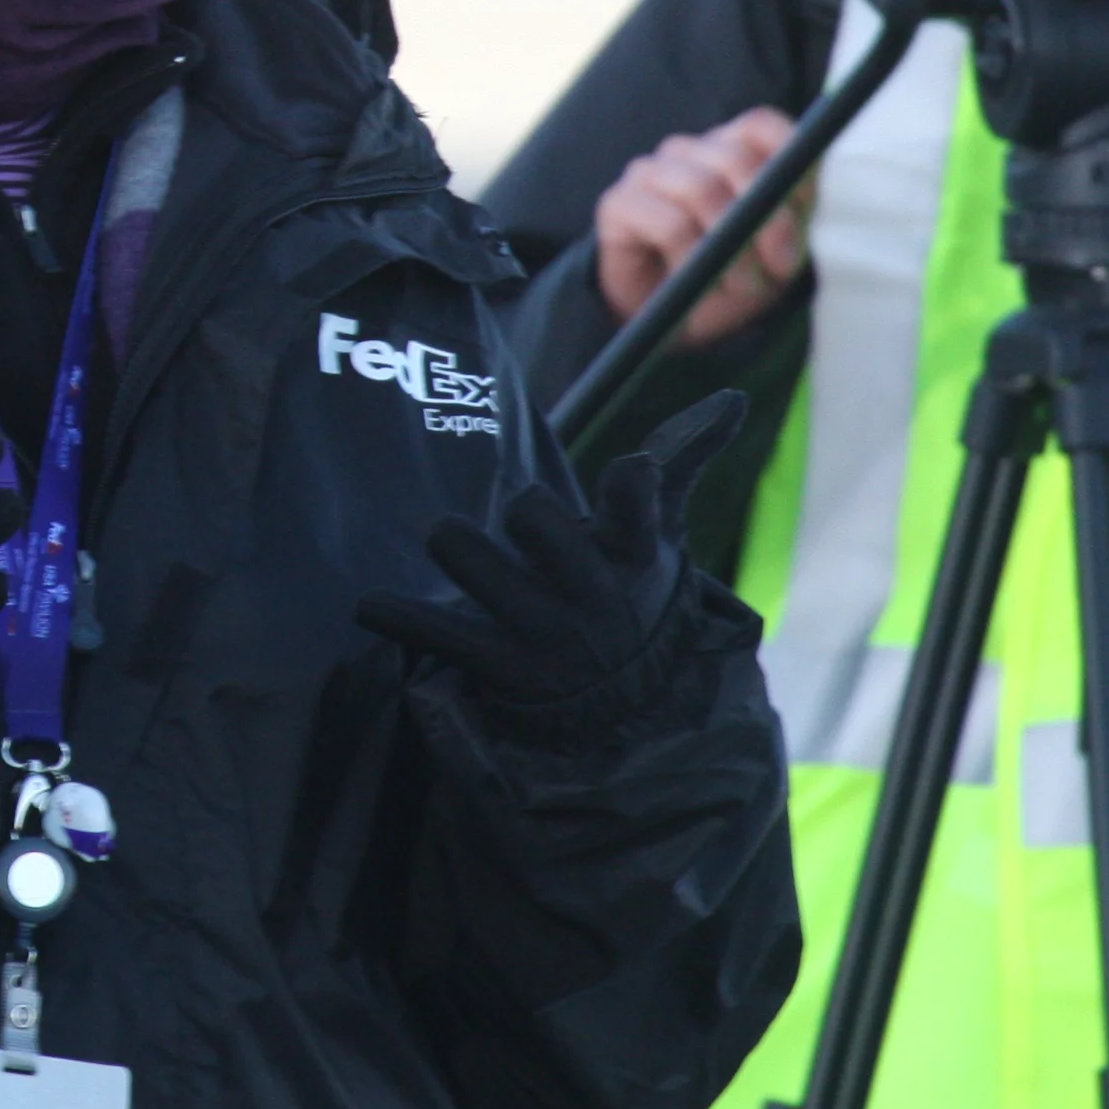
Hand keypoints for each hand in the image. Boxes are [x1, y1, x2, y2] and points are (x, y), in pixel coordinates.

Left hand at [354, 392, 747, 733]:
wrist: (630, 711)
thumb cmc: (637, 594)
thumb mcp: (664, 535)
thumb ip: (682, 460)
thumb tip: (734, 397)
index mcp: (632, 555)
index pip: (637, 510)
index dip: (633, 488)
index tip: (635, 470)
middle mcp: (586, 593)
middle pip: (533, 517)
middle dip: (525, 508)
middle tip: (527, 521)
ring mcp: (538, 632)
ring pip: (469, 558)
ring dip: (458, 545)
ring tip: (460, 548)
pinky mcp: (495, 664)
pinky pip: (432, 630)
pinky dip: (396, 612)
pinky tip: (374, 603)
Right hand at [592, 108, 804, 345]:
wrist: (671, 315)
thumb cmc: (728, 274)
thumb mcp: (775, 253)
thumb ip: (788, 225)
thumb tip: (785, 217)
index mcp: (730, 149)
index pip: (759, 125)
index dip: (787, 158)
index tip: (801, 205)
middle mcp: (688, 152)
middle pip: (734, 159)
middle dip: (766, 219)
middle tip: (778, 267)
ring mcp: (648, 172)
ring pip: (701, 189)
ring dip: (730, 248)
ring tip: (740, 283)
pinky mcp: (617, 203)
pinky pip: (669, 225)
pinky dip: (693, 260)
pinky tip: (694, 280)